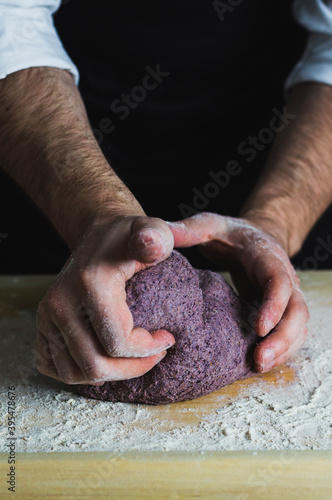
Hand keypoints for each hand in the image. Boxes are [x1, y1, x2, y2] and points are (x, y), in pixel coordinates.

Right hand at [36, 216, 175, 384]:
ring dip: (110, 373)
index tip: (167, 337)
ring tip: (134, 356)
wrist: (99, 236)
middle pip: (95, 365)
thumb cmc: (128, 238)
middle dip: (132, 368)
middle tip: (155, 354)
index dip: (148, 350)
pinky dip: (82, 371)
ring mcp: (47, 316)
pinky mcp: (42, 324)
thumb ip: (156, 237)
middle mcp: (61, 302)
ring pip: (76, 372)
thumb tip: (151, 243)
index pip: (117, 343)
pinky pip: (55, 366)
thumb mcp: (151, 231)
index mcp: (89, 284)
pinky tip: (106, 356)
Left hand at [168, 212, 308, 372]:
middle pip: (298, 309)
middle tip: (259, 359)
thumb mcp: (209, 225)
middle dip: (283, 337)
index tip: (259, 328)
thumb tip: (159, 237)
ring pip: (299, 324)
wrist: (254, 234)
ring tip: (259, 366)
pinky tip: (260, 363)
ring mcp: (286, 294)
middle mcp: (284, 275)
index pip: (279, 281)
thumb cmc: (229, 233)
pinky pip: (291, 330)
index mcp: (266, 255)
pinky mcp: (281, 308)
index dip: (274, 305)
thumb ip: (187, 230)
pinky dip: (282, 349)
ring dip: (284, 348)